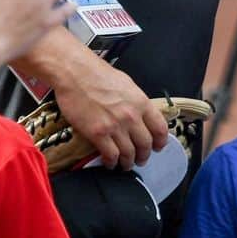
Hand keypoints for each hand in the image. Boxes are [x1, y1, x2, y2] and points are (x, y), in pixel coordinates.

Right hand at [53, 55, 168, 168]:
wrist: (76, 73)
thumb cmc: (98, 74)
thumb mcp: (127, 84)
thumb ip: (136, 102)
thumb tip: (141, 113)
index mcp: (141, 102)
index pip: (160, 128)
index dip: (160, 142)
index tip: (158, 147)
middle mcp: (131, 116)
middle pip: (145, 144)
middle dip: (144, 155)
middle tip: (141, 159)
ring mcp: (115, 126)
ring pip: (129, 153)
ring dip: (128, 162)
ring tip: (125, 164)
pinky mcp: (98, 134)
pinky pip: (110, 155)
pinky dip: (112, 162)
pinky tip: (110, 163)